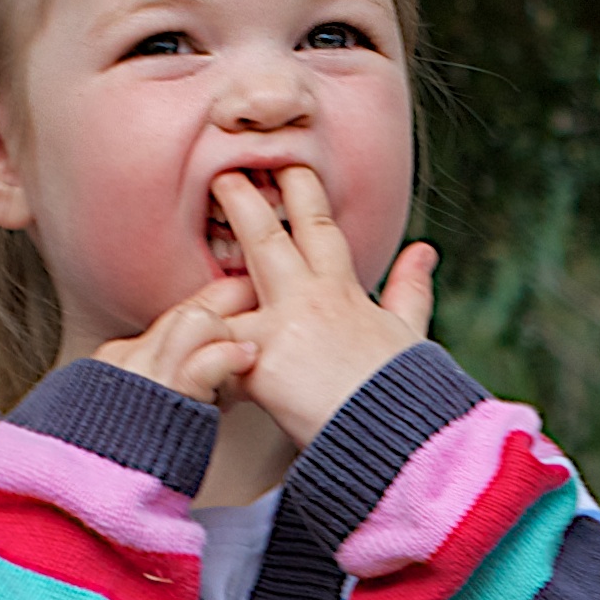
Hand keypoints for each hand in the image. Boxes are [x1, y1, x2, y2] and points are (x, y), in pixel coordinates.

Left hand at [207, 164, 436, 447]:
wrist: (398, 436)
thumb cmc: (401, 392)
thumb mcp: (409, 332)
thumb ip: (409, 289)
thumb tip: (423, 251)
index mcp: (342, 289)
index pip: (319, 227)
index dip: (301, 190)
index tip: (286, 164)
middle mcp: (309, 298)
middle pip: (268, 237)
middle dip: (243, 201)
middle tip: (221, 174)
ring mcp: (282, 328)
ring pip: (228, 290)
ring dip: (203, 283)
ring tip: (176, 288)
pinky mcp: (261, 365)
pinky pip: (217, 351)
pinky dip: (200, 355)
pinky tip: (181, 354)